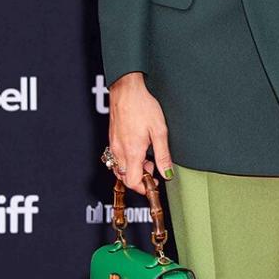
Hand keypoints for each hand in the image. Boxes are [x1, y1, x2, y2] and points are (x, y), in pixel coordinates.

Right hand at [106, 72, 173, 193]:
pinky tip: (137, 148)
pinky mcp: (112, 139)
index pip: (133, 182)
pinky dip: (127, 160)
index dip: (144, 188)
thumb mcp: (160, 131)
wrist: (127, 90)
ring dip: (133, 169)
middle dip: (139, 178)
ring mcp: (114, 145)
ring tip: (146, 156)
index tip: (154, 184)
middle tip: (152, 167)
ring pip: (120, 168)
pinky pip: (117, 158)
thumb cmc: (143, 106)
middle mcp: (119, 151)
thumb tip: (167, 173)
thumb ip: (163, 155)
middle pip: (125, 178)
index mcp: (132, 152)